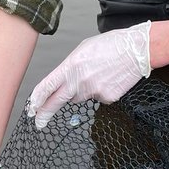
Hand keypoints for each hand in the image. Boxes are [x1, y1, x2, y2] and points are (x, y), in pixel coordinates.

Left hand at [27, 22, 151, 129]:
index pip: (48, 85)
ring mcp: (93, 91)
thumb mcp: (83, 49)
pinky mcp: (106, 98)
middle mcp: (80, 81)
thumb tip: (66, 81)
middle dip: (45, 113)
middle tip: (38, 122)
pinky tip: (109, 79)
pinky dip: (100, 91)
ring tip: (96, 75)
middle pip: (57, 101)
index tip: (32, 107)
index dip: (37, 98)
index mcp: (71, 66)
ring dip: (83, 91)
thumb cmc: (111, 46)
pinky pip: (97, 99)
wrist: (137, 50)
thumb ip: (70, 67)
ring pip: (79, 97)